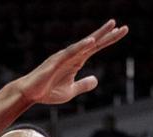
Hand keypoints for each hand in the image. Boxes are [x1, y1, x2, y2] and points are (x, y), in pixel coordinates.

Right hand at [11, 20, 127, 104]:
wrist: (30, 94)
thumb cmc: (48, 91)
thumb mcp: (71, 91)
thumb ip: (83, 84)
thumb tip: (96, 80)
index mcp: (76, 61)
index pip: (96, 48)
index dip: (108, 40)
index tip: (121, 31)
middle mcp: (72, 55)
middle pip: (93, 43)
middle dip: (108, 34)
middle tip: (123, 27)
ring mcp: (64, 57)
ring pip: (84, 44)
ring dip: (97, 36)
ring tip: (111, 27)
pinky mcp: (56, 61)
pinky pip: (71, 52)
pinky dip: (81, 46)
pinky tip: (92, 41)